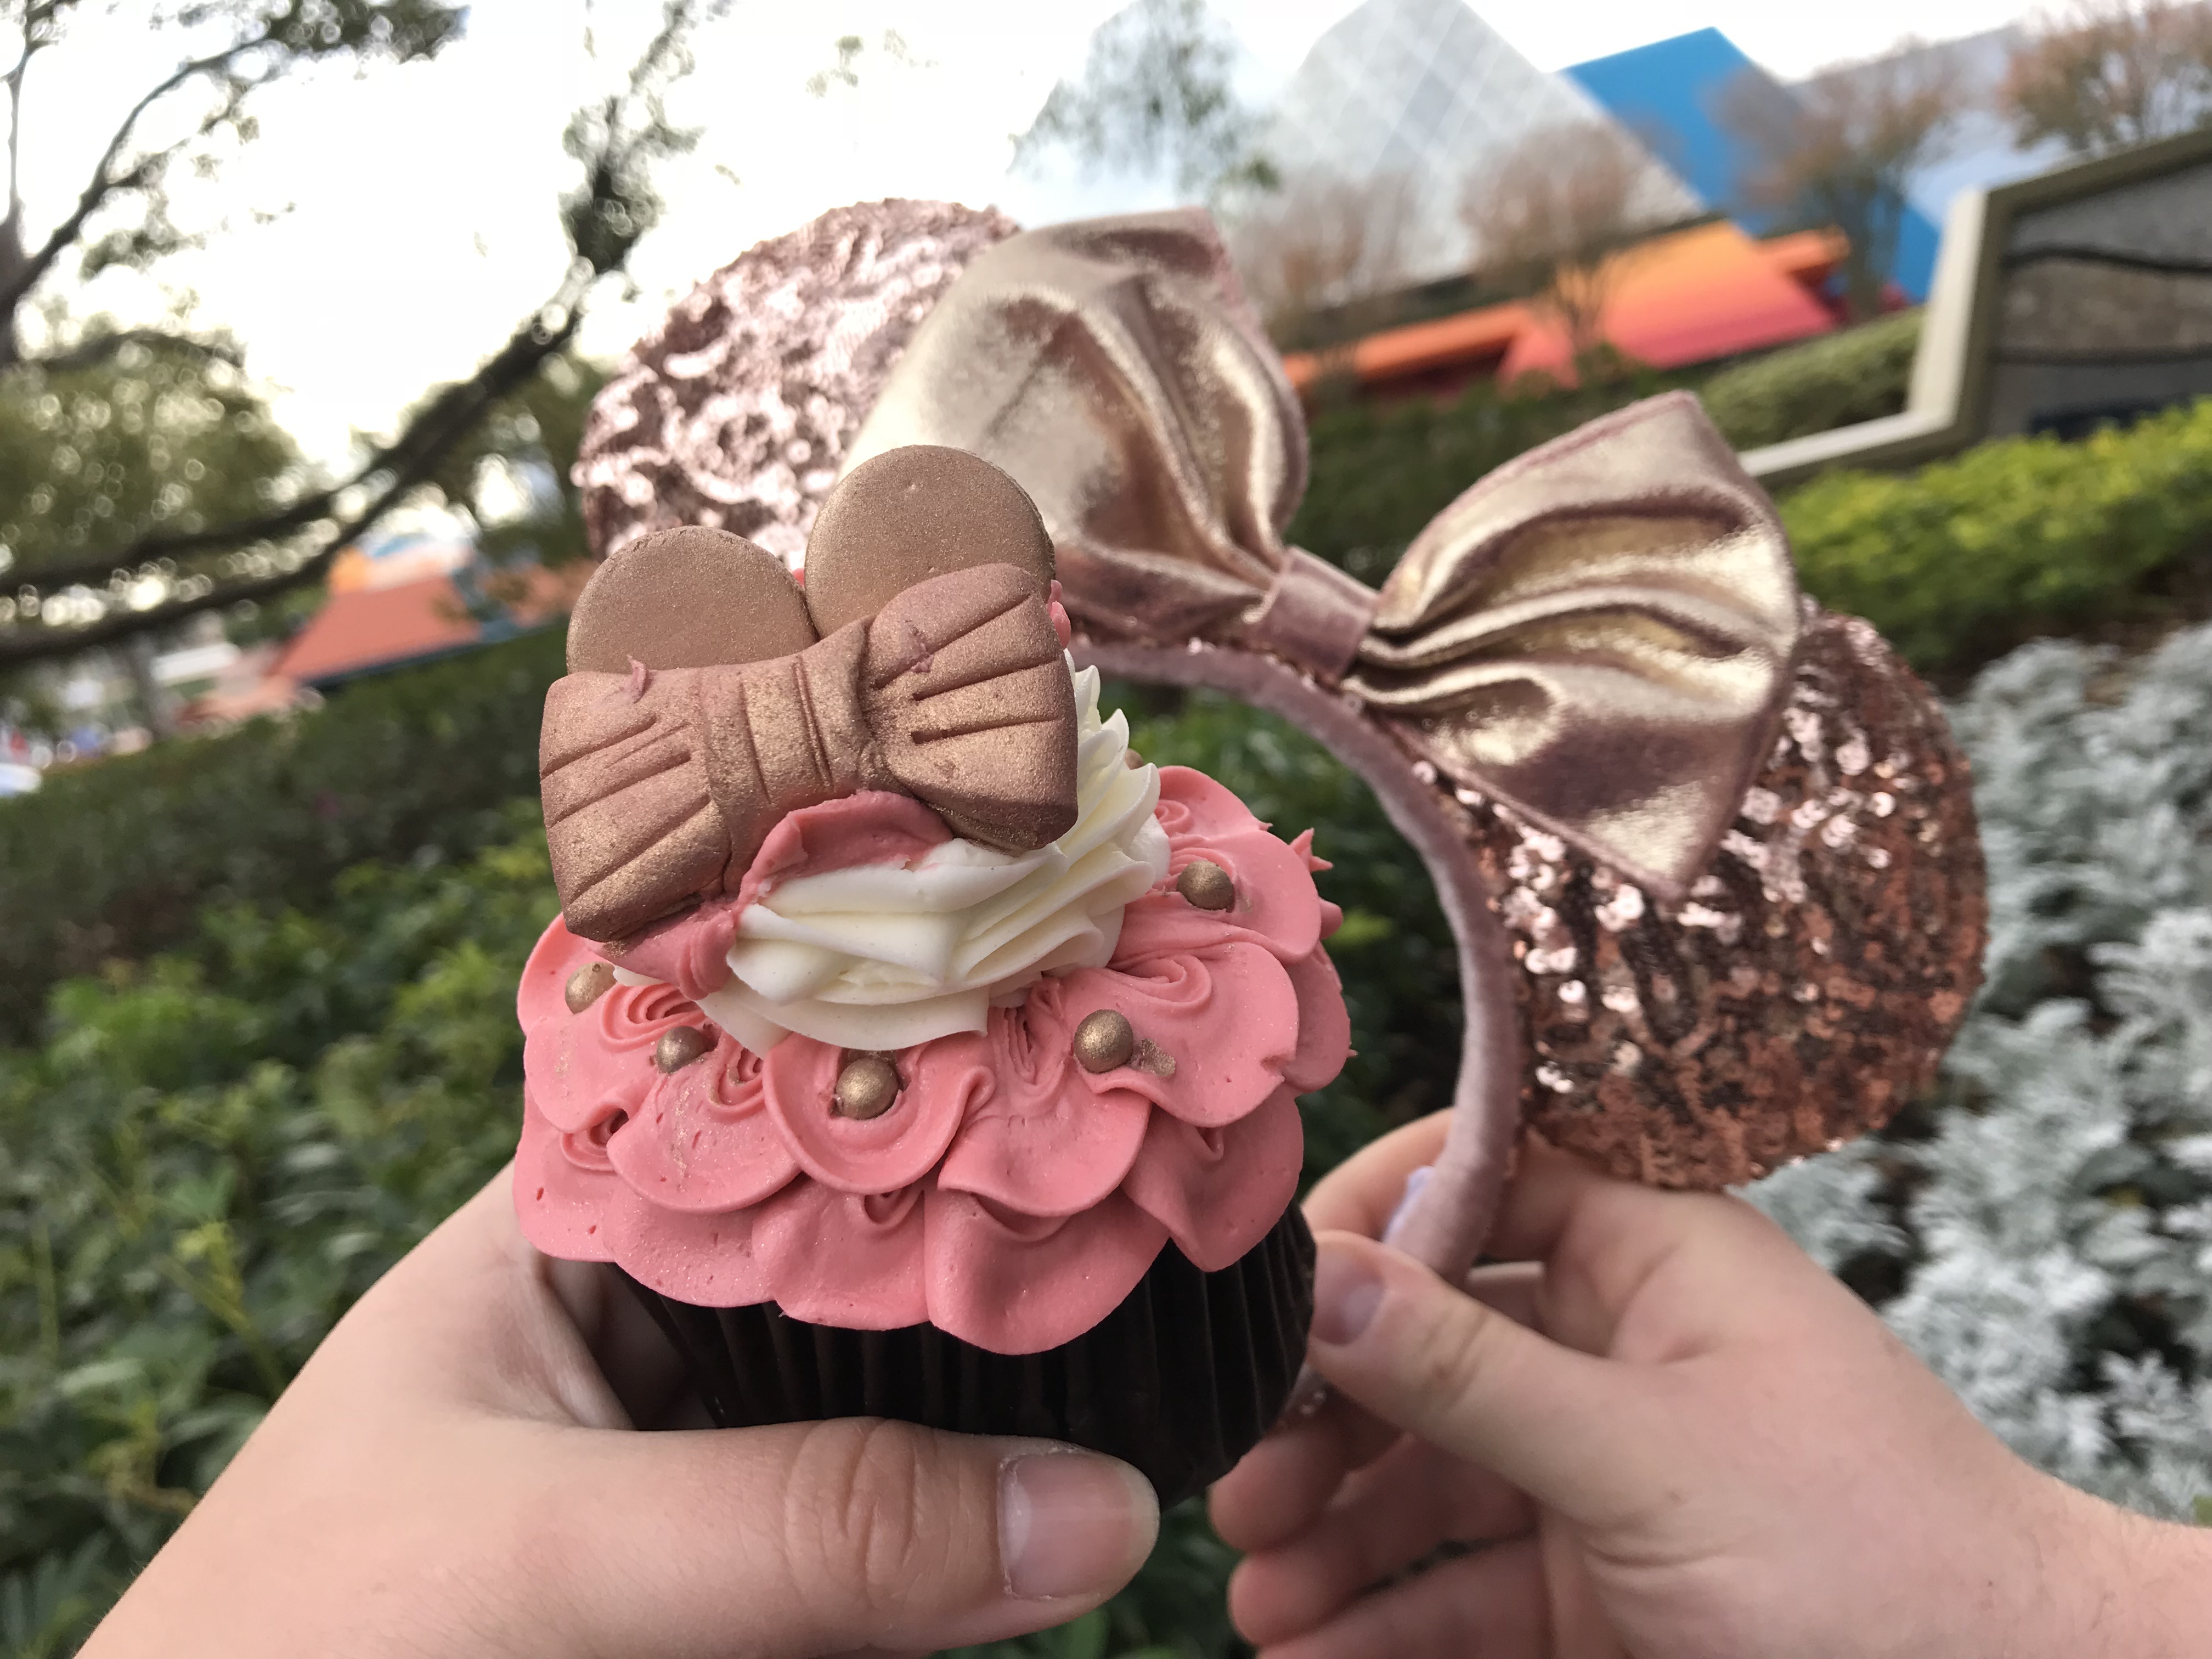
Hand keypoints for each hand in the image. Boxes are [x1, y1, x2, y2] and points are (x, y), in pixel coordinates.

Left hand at [85, 1170, 1157, 1658]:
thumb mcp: (541, 1558)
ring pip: (912, 1384)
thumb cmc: (304, 1654)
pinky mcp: (760, 1577)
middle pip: (878, 1241)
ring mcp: (720, 1446)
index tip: (1110, 1050)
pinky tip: (1111, 1477)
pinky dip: (997, 1518)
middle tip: (1201, 1198)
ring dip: (1031, 1379)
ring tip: (1204, 1318)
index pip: (788, 1094)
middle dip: (1019, 1233)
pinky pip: (905, 1530)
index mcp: (580, 1215)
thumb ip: (809, 1526)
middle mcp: (665, 1309)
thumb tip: (1099, 1510)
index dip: (943, 1065)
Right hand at [1212, 1115, 2209, 1658]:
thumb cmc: (1870, 1557)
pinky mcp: (1597, 1587)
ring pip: (1432, 1479)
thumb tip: (1317, 1282)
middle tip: (1243, 1484)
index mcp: (1653, 1257)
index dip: (1370, 1225)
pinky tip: (1315, 1649)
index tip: (1271, 1298)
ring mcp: (1603, 1473)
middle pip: (1429, 1347)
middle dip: (1329, 1419)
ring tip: (1261, 1599)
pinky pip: (1465, 1586)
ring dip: (1338, 1535)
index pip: (1480, 1183)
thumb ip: (1472, 1374)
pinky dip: (1387, 1619)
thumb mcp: (1646, 1458)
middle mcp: (1616, 1346)